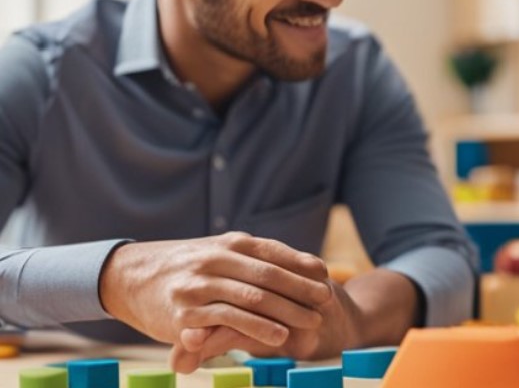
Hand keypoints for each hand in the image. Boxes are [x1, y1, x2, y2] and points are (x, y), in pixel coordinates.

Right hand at [99, 231, 331, 368]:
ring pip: (252, 298)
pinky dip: (256, 329)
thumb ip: (255, 257)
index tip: (326, 274)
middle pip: (268, 275)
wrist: (130, 276)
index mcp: (229, 243)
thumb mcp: (219, 252)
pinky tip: (277, 337)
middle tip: (326, 301)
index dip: (301, 264)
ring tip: (311, 323)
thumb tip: (306, 263)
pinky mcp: (186, 313)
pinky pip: (228, 321)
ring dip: (286, 312)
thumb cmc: (187, 267)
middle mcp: (216, 259)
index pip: (273, 252)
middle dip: (301, 289)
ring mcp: (200, 285)